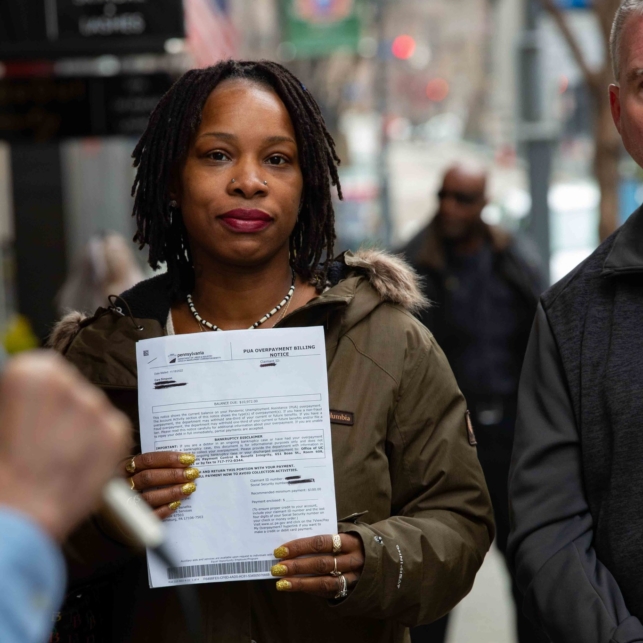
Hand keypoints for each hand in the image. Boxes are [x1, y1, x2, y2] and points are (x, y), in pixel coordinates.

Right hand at [0, 351, 129, 541]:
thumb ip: (19, 400)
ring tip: (57, 455)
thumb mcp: (0, 421)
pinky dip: (99, 443)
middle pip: (70, 387)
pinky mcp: (118, 431)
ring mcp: (97, 408)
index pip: (43, 368)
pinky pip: (110, 429)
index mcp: (34, 374)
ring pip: (91, 409)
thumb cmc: (4, 470)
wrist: (23, 512)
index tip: (29, 409)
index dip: (36, 394)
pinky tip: (77, 462)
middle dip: (60, 408)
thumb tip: (26, 395)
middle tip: (42, 438)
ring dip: (80, 426)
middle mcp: (70, 384)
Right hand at [123, 452, 199, 519]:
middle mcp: (122, 485)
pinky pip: (147, 516)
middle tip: (192, 473)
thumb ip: (155, 465)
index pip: (147, 460)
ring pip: (148, 497)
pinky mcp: (129, 522)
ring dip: (171, 492)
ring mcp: (125, 504)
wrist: (115, 513)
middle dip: (173, 475)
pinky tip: (176, 504)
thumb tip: (183, 461)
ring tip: (189, 488)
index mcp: (124, 468)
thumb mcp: (137, 469)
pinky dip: (163, 510)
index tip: (189, 459)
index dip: (169, 459)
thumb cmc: (133, 482)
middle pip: (148, 478)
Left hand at [271, 533, 364, 598]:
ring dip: (300, 583)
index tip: (281, 550)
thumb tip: (295, 541)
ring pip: (324, 582)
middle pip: (321, 564)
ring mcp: (354, 577)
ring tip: (281, 583)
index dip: (300, 546)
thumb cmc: (354, 542)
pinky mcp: (351, 590)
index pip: (322, 542)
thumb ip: (326, 537)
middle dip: (297, 566)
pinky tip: (296, 588)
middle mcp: (354, 560)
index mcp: (351, 541)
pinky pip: (328, 592)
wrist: (382, 559)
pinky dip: (311, 590)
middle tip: (277, 567)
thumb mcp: (346, 534)